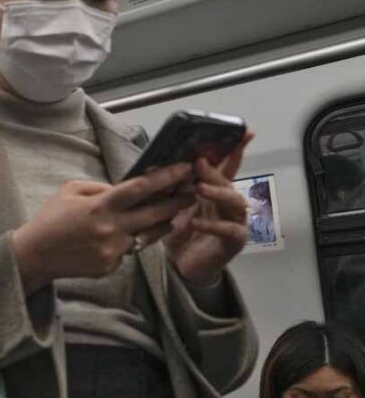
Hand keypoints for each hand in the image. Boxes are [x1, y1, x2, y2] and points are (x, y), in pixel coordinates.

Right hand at [12, 163, 194, 294]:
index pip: (141, 187)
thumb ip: (100, 187)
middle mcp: (111, 228)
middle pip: (156, 213)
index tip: (184, 168)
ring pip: (148, 235)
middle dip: (178, 202)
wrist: (35, 255)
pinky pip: (128, 251)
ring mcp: (113, 250)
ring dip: (162, 223)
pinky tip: (118, 238)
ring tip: (171, 214)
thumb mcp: (70, 190)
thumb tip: (123, 188)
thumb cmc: (51, 219)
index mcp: (101, 205)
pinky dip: (128, 242)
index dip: (167, 177)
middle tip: (193, 192)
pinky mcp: (111, 266)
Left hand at [164, 133, 254, 285]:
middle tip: (199, 163)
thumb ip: (170, 187)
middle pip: (228, 181)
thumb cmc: (180, 233)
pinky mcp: (234, 240)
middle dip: (215, 171)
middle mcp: (229, 203)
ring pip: (234, 202)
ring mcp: (235, 221)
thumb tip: (153, 165)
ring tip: (199, 189)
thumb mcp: (171, 205)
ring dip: (217, 193)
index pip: (227, 167)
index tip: (244, 133)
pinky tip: (195, 222)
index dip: (236, 150)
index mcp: (216, 191)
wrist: (183, 265)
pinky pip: (228, 230)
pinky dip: (211, 225)